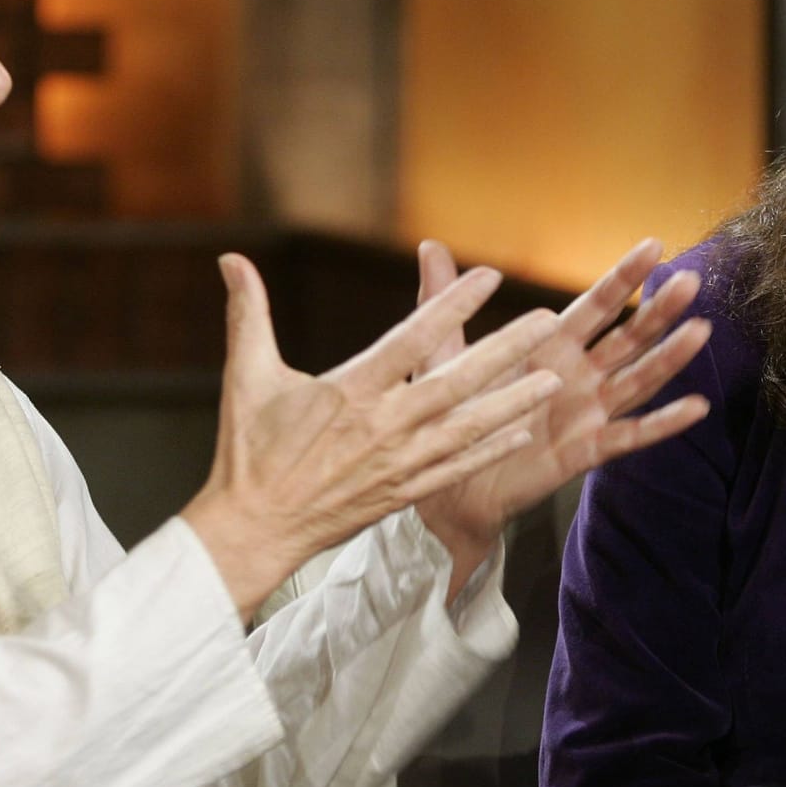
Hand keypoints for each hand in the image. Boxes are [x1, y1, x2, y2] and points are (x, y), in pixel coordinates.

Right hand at [181, 253, 565, 621]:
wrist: (254, 528)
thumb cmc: (249, 450)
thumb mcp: (246, 374)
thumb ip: (247, 313)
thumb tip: (231, 258)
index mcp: (351, 391)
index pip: (413, 338)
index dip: (453, 305)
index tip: (490, 278)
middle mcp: (384, 426)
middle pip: (457, 382)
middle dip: (507, 351)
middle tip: (550, 322)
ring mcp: (398, 463)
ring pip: (469, 428)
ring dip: (514, 403)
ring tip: (554, 380)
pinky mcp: (403, 493)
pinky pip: (458, 468)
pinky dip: (491, 450)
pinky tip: (523, 433)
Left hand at [412, 239, 711, 592]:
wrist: (446, 486)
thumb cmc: (451, 415)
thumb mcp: (444, 354)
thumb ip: (444, 301)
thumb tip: (431, 246)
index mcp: (550, 347)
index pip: (595, 306)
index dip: (623, 278)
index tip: (654, 246)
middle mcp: (578, 376)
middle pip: (627, 337)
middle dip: (658, 310)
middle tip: (691, 279)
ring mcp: (586, 414)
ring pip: (637, 380)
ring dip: (669, 357)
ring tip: (701, 330)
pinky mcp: (584, 452)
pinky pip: (628, 436)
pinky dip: (663, 424)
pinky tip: (695, 407)